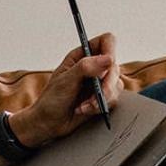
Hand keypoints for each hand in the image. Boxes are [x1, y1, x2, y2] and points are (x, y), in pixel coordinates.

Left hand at [14, 32, 123, 146]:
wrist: (49, 123)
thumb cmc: (51, 100)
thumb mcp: (65, 80)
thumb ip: (85, 67)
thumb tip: (107, 59)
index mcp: (82, 56)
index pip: (106, 42)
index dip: (110, 50)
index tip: (108, 64)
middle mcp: (93, 67)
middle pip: (114, 66)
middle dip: (107, 84)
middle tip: (97, 95)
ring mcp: (99, 82)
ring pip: (116, 85)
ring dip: (102, 99)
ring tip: (85, 106)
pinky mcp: (103, 97)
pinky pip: (113, 99)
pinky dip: (100, 107)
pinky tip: (84, 110)